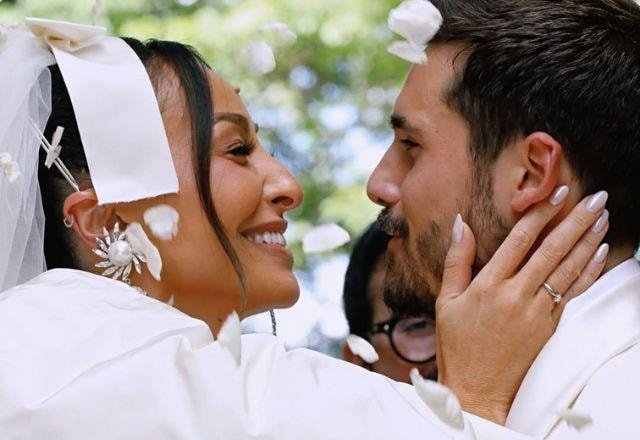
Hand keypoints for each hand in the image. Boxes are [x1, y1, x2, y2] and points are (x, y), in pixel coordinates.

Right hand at [435, 187, 609, 424]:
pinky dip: (589, 272)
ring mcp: (536, 313)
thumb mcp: (446, 301)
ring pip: (568, 270)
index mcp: (488, 286)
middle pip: (551, 251)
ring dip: (588, 241)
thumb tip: (461, 223)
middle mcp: (516, 296)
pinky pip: (573, 294)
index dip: (540, 214)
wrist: (477, 390)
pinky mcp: (549, 328)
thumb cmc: (456, 345)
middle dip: (576, 220)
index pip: (519, 241)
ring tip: (603, 217)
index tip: (557, 192)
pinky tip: (600, 253)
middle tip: (595, 197)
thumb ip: (456, 260)